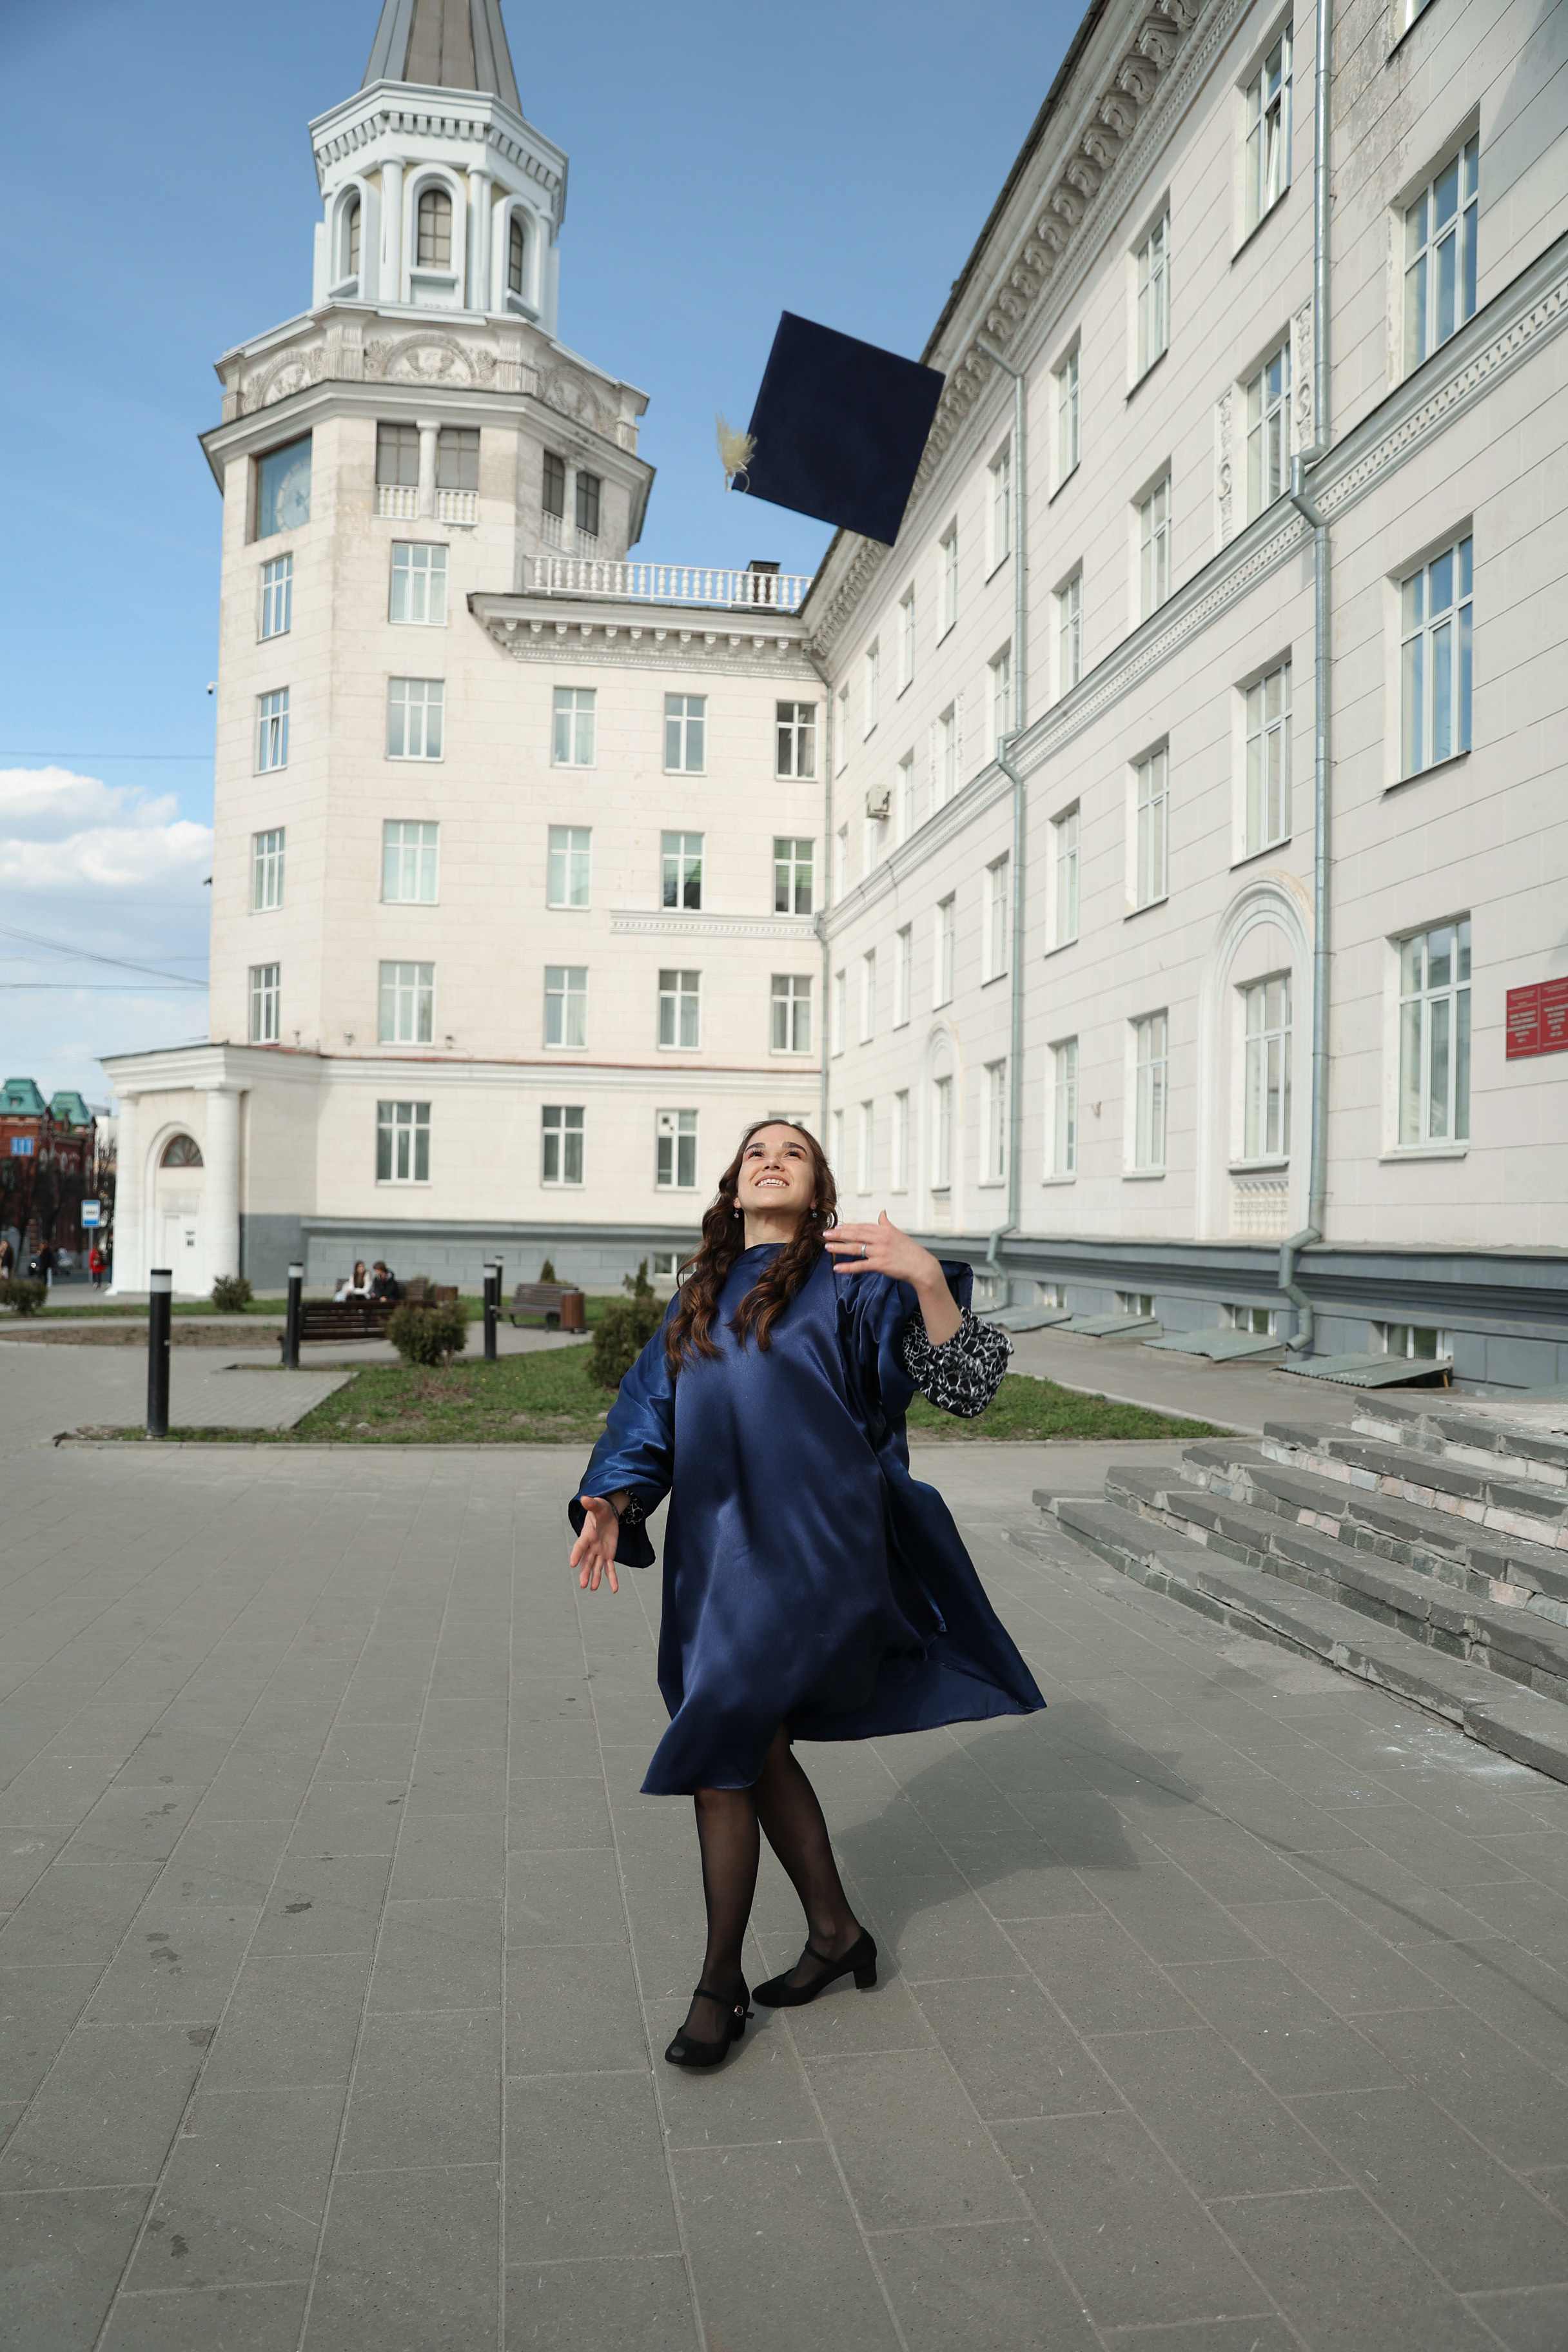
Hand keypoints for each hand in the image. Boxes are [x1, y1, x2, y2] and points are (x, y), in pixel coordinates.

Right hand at [571, 1495, 620, 1592]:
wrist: (607, 1514)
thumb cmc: (600, 1509)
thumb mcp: (598, 1506)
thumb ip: (592, 1504)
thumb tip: (584, 1498)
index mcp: (587, 1535)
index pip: (580, 1546)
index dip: (576, 1554)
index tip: (571, 1563)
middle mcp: (591, 1546)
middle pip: (587, 1561)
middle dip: (585, 1572)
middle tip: (583, 1584)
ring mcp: (599, 1552)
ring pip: (596, 1567)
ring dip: (595, 1578)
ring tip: (593, 1589)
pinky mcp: (608, 1555)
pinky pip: (610, 1568)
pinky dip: (612, 1578)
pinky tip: (615, 1589)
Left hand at [823, 1211, 961, 1343]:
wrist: (922, 1266)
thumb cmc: (910, 1251)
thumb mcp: (898, 1233)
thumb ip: (887, 1223)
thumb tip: (882, 1212)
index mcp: (884, 1230)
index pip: (862, 1226)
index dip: (848, 1226)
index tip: (837, 1226)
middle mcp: (881, 1238)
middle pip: (855, 1234)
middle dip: (839, 1234)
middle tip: (825, 1233)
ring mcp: (880, 1251)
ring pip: (855, 1248)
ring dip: (839, 1247)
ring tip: (827, 1247)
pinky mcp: (880, 1265)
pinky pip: (860, 1266)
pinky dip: (848, 1267)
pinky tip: (837, 1268)